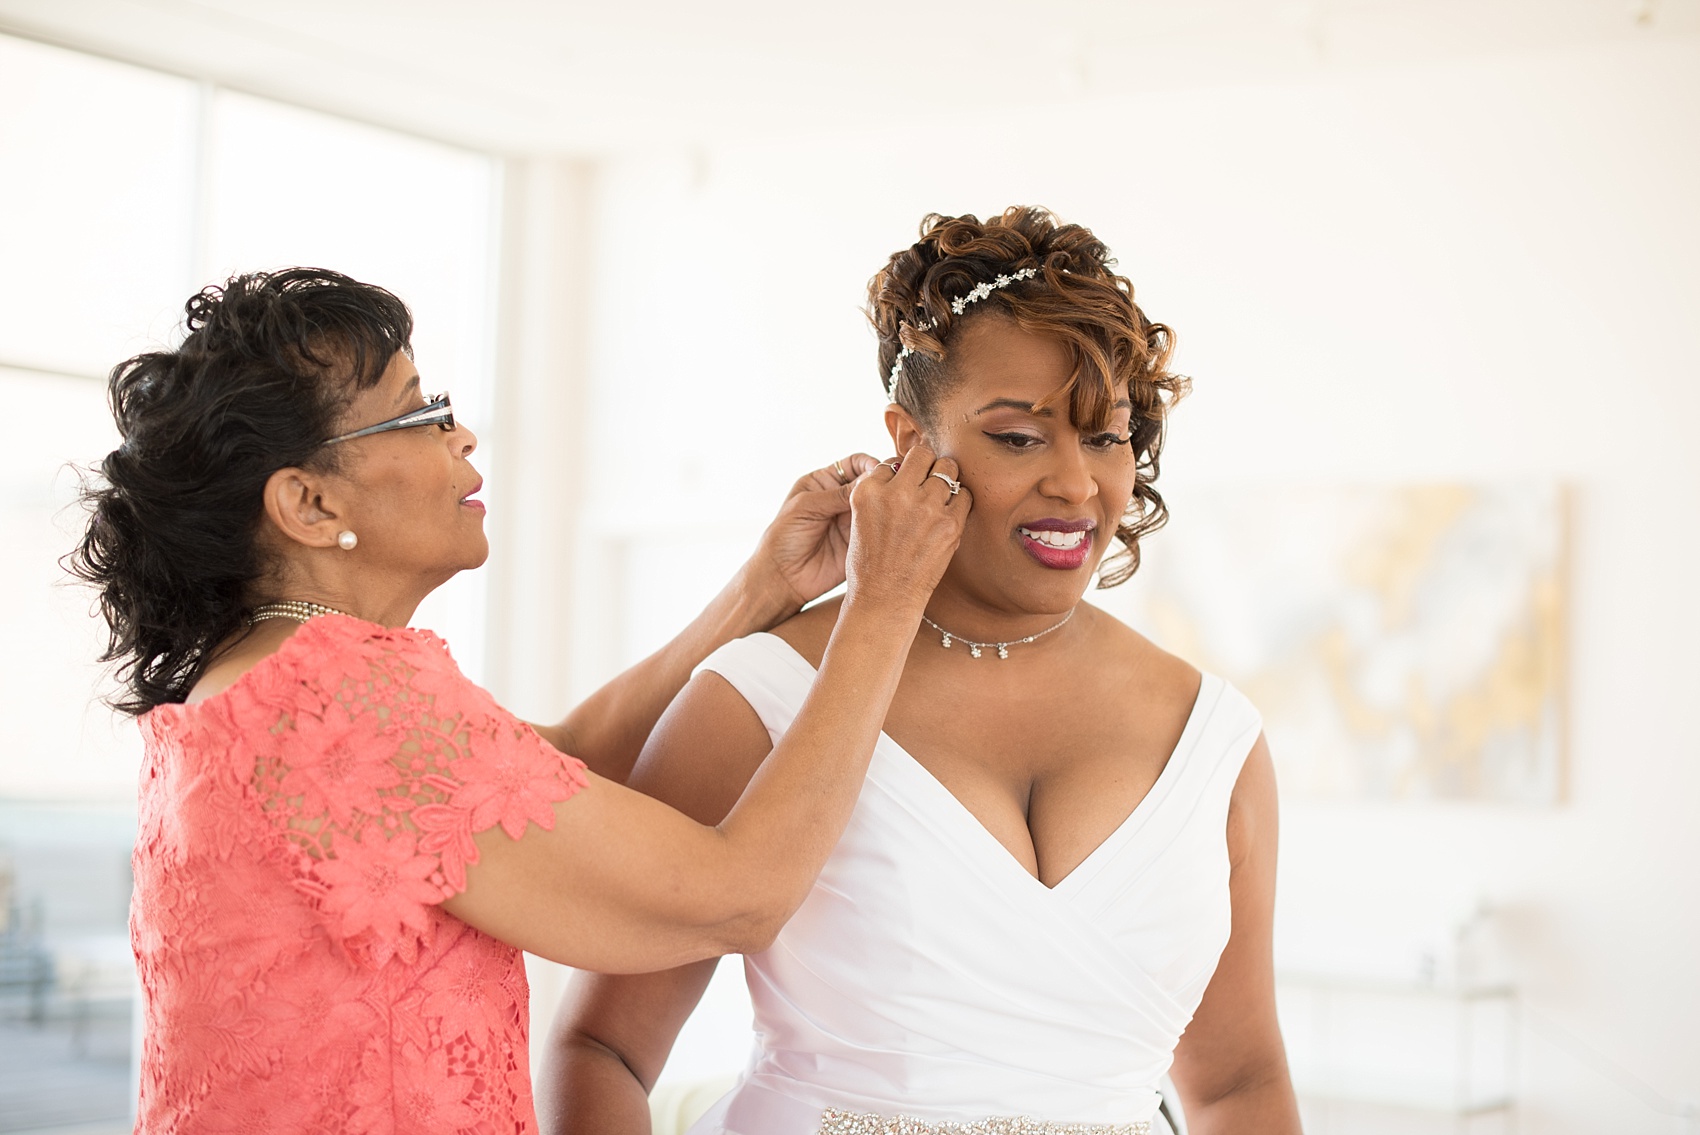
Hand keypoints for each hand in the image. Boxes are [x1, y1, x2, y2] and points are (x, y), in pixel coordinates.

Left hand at [750, 453, 880, 612]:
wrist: (781, 577)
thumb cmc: (784, 537)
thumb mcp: (807, 507)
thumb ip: (838, 494)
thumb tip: (872, 478)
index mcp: (825, 482)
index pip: (855, 464)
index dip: (871, 464)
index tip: (882, 471)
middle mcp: (841, 498)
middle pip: (871, 483)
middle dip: (884, 483)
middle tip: (894, 488)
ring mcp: (852, 520)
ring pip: (878, 506)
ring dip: (888, 505)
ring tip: (896, 506)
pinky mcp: (860, 542)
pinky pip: (879, 530)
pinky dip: (888, 527)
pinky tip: (893, 526)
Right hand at [843, 444, 970, 615]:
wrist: (885, 599)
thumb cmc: (871, 562)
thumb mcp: (860, 519)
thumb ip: (880, 492)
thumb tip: (907, 468)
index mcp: (867, 490)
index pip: (892, 461)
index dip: (900, 474)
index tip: (903, 490)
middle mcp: (895, 493)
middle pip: (922, 454)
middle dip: (926, 465)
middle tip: (927, 483)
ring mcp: (924, 506)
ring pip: (948, 468)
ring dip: (945, 480)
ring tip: (939, 499)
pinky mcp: (949, 523)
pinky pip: (965, 494)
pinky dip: (959, 501)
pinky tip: (949, 515)